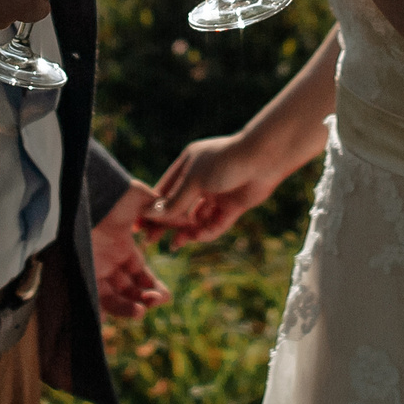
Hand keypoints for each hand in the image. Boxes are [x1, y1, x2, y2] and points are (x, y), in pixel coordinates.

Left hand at [91, 179, 170, 318]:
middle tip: (155, 301)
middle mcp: (106, 260)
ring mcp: (91, 267)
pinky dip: (96, 311)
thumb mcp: (139, 199)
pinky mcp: (78, 272)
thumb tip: (187, 218)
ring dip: (127, 307)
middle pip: (127, 289)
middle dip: (144, 298)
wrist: (80, 192)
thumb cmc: (108, 192)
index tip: (165, 296)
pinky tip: (107, 318)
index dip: (152, 286)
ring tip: (140, 311)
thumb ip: (162, 211)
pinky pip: (88, 297)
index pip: (139, 274)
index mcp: (121, 246)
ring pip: (111, 297)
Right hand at [145, 133, 292, 247]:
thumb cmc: (225, 162)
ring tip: (176, 244)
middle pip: (180, 206)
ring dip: (186, 231)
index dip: (153, 208)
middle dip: (167, 224)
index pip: (165, 190)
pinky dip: (207, 231)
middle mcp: (202, 179)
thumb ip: (175, 201)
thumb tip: (153, 215)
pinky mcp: (233, 205)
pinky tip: (198, 237)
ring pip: (197, 217)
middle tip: (152, 241)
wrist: (264, 159)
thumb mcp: (194, 181)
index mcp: (188, 165)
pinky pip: (216, 222)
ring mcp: (218, 193)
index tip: (139, 226)